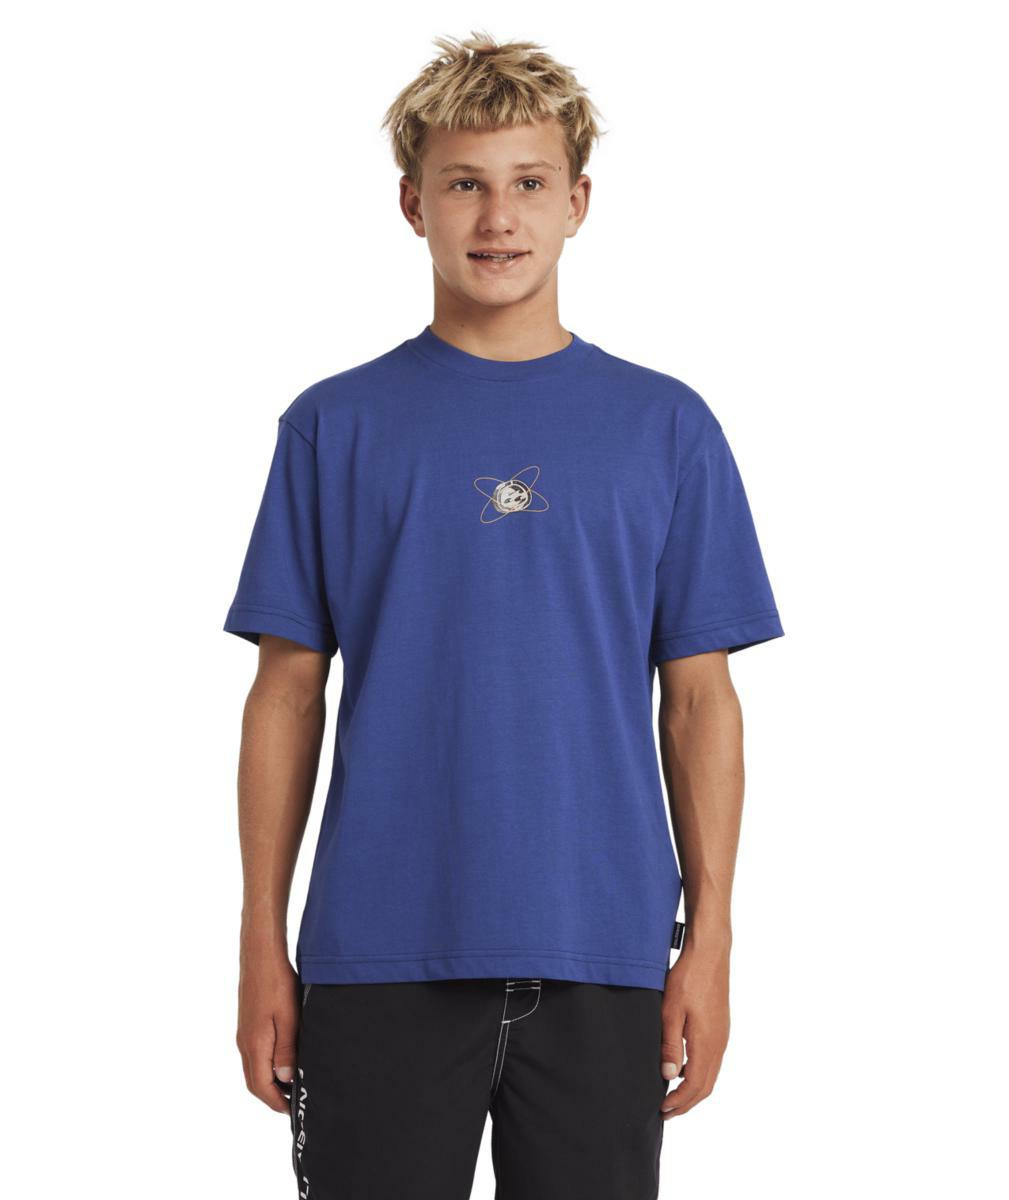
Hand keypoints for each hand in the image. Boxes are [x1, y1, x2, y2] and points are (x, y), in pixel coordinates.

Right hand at [236, 949, 300, 1113]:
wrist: (260, 955)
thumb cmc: (277, 982)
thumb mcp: (289, 1017)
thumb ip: (286, 1050)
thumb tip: (285, 1079)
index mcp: (254, 1044)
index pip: (261, 1086)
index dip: (276, 1102)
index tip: (292, 1111)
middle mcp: (244, 1043)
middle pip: (254, 1082)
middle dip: (271, 1097)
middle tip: (292, 1104)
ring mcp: (244, 1033)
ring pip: (253, 1069)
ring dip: (268, 1082)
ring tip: (290, 1086)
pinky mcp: (247, 1024)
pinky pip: (254, 1055)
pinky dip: (265, 1067)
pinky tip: (282, 1061)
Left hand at [659, 942, 729, 1117]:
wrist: (710, 953)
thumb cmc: (688, 978)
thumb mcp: (671, 1011)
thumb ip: (670, 1045)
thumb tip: (669, 1076)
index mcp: (707, 1044)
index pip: (695, 1086)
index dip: (679, 1102)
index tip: (661, 1110)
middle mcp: (719, 1044)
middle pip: (706, 1085)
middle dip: (686, 1103)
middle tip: (666, 1111)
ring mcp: (722, 1035)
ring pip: (710, 1074)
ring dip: (693, 1089)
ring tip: (672, 1094)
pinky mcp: (720, 1026)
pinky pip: (711, 1060)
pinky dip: (698, 1073)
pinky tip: (682, 1067)